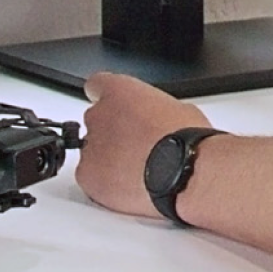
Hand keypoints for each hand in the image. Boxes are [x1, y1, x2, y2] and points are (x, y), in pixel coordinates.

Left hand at [75, 72, 212, 217]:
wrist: (183, 171)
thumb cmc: (184, 138)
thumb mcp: (177, 108)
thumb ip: (154, 109)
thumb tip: (159, 122)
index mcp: (118, 90)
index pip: (96, 85)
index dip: (108, 100)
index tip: (117, 109)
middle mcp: (98, 114)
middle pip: (96, 121)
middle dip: (112, 133)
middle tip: (137, 147)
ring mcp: (91, 146)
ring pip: (92, 152)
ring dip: (108, 159)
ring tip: (137, 171)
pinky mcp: (88, 176)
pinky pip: (90, 178)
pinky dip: (104, 184)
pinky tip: (128, 186)